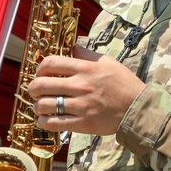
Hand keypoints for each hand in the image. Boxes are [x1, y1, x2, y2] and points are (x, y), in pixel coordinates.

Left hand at [28, 45, 144, 135]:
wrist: (138, 109)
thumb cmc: (124, 84)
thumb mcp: (109, 62)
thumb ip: (88, 54)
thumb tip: (73, 47)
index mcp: (85, 68)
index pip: (51, 63)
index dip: (40, 68)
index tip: (41, 74)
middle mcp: (80, 86)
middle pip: (41, 85)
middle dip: (33, 88)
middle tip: (35, 91)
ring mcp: (80, 106)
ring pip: (44, 105)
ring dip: (38, 106)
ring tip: (41, 106)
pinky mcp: (82, 123)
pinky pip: (53, 123)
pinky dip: (44, 122)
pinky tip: (45, 120)